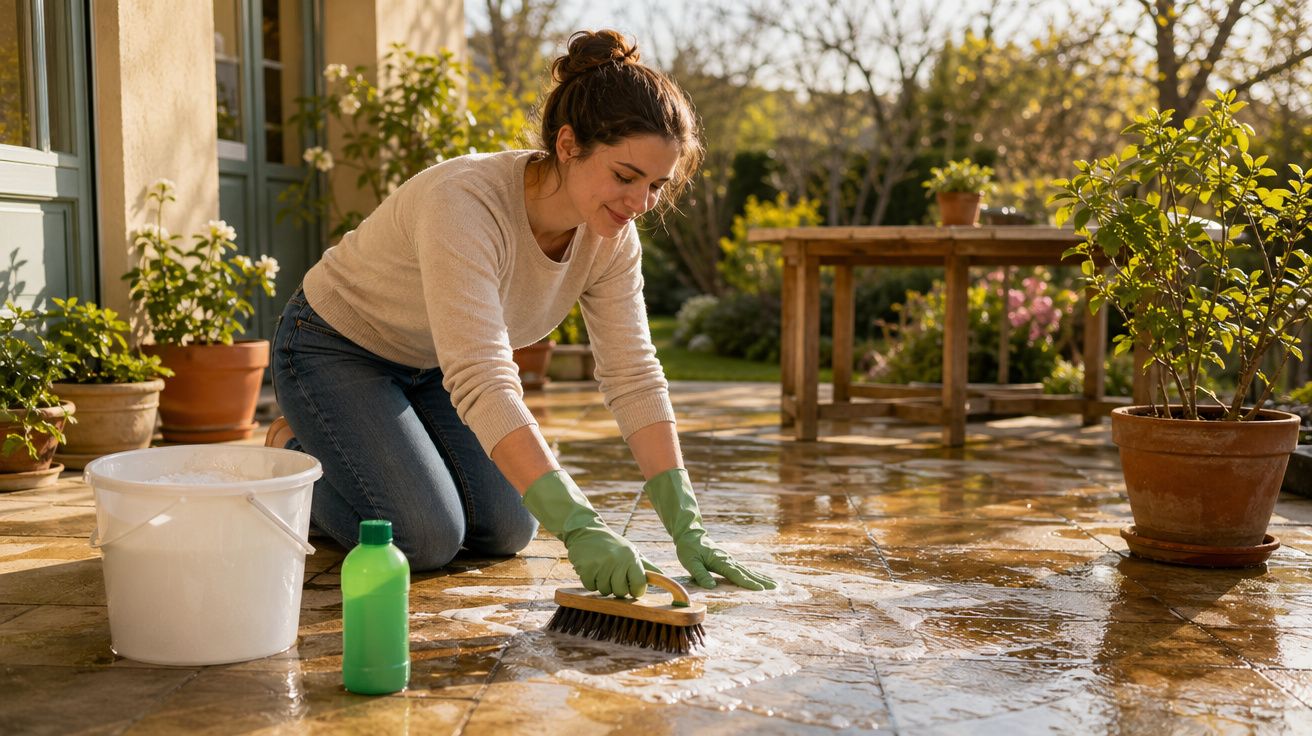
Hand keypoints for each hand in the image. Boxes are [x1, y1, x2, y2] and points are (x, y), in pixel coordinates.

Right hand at [523, 470, 655, 597]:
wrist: (586, 531)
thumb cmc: (612, 545)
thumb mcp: (631, 551)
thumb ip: (646, 565)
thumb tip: (664, 576)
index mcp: (631, 557)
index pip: (639, 585)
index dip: (635, 590)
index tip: (631, 586)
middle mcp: (618, 561)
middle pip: (621, 592)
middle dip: (617, 588)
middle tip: (613, 576)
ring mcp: (601, 565)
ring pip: (605, 591)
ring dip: (603, 584)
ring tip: (602, 570)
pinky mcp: (586, 569)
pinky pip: (591, 587)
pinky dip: (591, 582)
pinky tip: (592, 570)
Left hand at [643, 468, 776, 590]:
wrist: (691, 535)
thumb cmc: (688, 549)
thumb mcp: (690, 562)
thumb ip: (700, 574)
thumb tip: (712, 587)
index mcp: (720, 561)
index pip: (736, 574)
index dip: (747, 582)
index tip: (759, 589)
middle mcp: (728, 560)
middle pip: (747, 572)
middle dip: (762, 581)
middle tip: (775, 587)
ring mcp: (730, 560)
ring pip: (748, 571)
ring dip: (762, 578)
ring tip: (774, 584)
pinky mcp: (729, 561)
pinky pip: (744, 570)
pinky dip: (754, 575)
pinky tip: (761, 579)